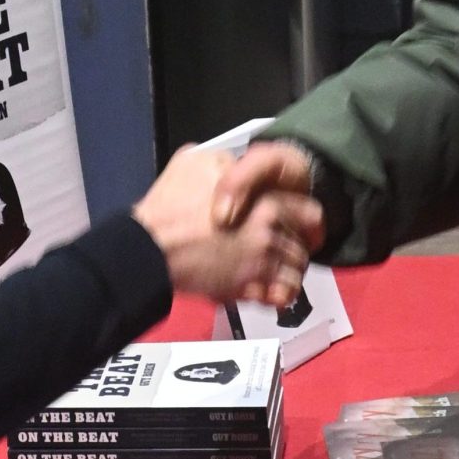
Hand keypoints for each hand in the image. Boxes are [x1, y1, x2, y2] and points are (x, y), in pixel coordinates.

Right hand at [135, 142, 322, 305]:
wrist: (149, 246)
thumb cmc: (169, 206)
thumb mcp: (196, 161)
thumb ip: (227, 163)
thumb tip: (234, 165)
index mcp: (265, 202)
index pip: (309, 213)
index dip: (308, 222)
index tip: (305, 228)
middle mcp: (268, 234)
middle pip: (303, 248)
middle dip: (296, 251)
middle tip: (285, 252)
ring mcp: (258, 264)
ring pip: (295, 274)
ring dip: (288, 274)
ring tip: (274, 273)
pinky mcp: (244, 289)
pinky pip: (280, 297)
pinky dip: (279, 296)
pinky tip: (269, 292)